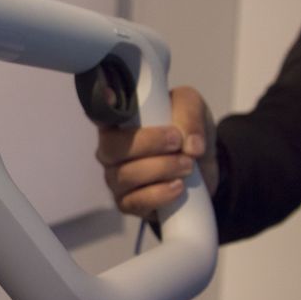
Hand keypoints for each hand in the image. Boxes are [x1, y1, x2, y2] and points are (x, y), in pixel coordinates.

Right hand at [96, 86, 218, 218]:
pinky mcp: (128, 203)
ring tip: (188, 165)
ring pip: (125, 176)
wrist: (201, 168)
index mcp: (118, 122)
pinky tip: (178, 187)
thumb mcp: (193, 109)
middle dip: (147, 144)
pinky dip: (159, 194)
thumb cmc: (185, 132)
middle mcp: (109, 150)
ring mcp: (116, 178)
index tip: (111, 95)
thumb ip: (190, 115)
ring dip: (161, 169)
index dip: (102, 105)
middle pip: (111, 148)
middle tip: (178, 142)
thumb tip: (190, 144)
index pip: (99, 113)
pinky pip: (135, 202)